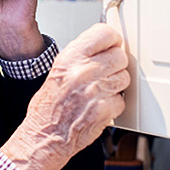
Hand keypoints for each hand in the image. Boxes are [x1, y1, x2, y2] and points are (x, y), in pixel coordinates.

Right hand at [1, 23, 130, 169]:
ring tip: (100, 91)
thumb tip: (104, 46)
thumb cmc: (49, 106)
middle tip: (105, 73)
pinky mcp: (104, 109)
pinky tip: (100, 106)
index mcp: (70, 58)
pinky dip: (114, 105)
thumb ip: (81, 56)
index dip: (113, 39)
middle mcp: (83, 71)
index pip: (104, 33)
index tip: (113, 44)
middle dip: (116, 65)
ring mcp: (95, 90)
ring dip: (116, 85)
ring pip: (124, 78)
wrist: (44, 136)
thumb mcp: (59, 70)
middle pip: (119, 56)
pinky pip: (122, 100)